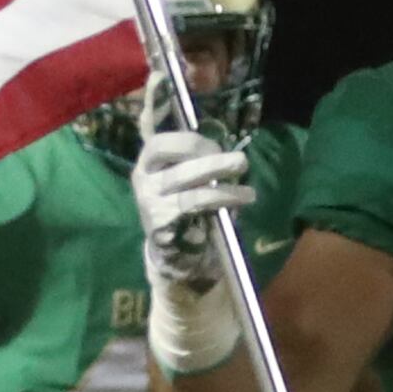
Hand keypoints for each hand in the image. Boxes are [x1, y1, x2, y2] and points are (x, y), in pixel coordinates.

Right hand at [131, 125, 252, 287]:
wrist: (171, 250)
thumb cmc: (183, 205)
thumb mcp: (186, 179)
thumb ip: (199, 163)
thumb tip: (231, 154)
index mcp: (148, 163)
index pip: (160, 143)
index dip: (191, 141)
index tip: (216, 147)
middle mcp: (144, 180)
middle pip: (177, 162)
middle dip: (213, 160)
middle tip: (241, 162)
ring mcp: (150, 203)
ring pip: (190, 188)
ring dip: (224, 188)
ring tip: (249, 192)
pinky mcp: (162, 224)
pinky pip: (195, 207)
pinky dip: (221, 202)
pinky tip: (239, 203)